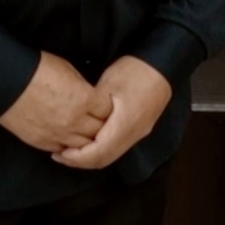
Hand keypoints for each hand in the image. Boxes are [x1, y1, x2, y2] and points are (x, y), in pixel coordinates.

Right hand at [0, 52, 110, 153]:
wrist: (6, 81)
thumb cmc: (36, 69)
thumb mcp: (69, 70)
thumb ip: (84, 88)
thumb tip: (91, 96)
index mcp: (84, 100)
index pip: (108, 112)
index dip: (108, 108)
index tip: (105, 105)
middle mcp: (74, 121)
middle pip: (99, 131)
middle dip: (101, 125)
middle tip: (98, 120)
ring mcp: (58, 134)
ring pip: (83, 146)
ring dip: (86, 139)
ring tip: (84, 132)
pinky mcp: (42, 142)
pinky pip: (63, 149)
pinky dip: (68, 146)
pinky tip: (67, 139)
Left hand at [54, 56, 172, 169]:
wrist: (163, 63)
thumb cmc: (136, 69)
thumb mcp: (108, 83)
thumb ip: (91, 106)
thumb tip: (75, 121)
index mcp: (126, 123)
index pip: (99, 152)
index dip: (78, 157)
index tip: (61, 153)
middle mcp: (135, 133)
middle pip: (105, 159)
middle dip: (81, 161)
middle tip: (61, 156)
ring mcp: (139, 132)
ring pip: (112, 155)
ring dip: (91, 157)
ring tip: (72, 151)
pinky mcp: (140, 128)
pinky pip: (118, 147)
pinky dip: (101, 150)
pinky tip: (90, 142)